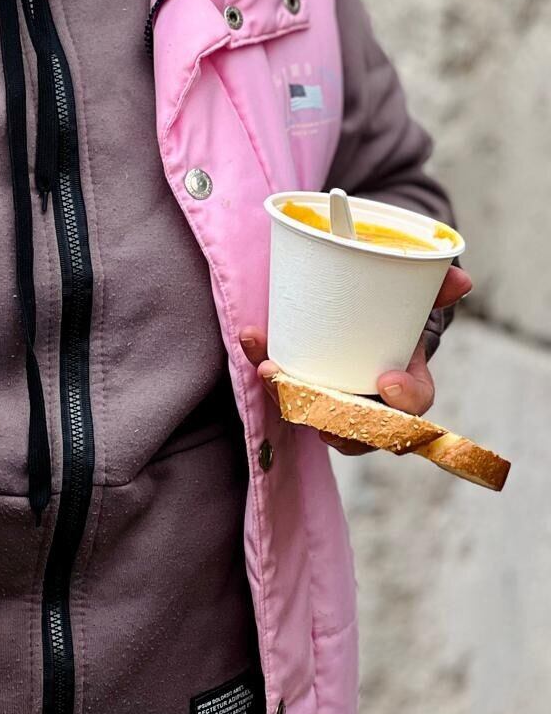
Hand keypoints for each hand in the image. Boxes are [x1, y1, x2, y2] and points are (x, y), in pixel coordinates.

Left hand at [238, 265, 472, 456]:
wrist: (362, 309)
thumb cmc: (393, 314)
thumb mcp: (415, 301)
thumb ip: (435, 289)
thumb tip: (461, 281)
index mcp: (404, 386)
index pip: (412, 413)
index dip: (403, 405)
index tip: (387, 382)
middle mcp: (367, 404)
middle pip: (355, 432)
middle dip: (332, 423)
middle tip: (312, 401)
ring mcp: (330, 400)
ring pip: (310, 414)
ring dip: (286, 396)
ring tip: (268, 369)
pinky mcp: (299, 385)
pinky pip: (279, 385)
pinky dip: (263, 364)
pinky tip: (251, 339)